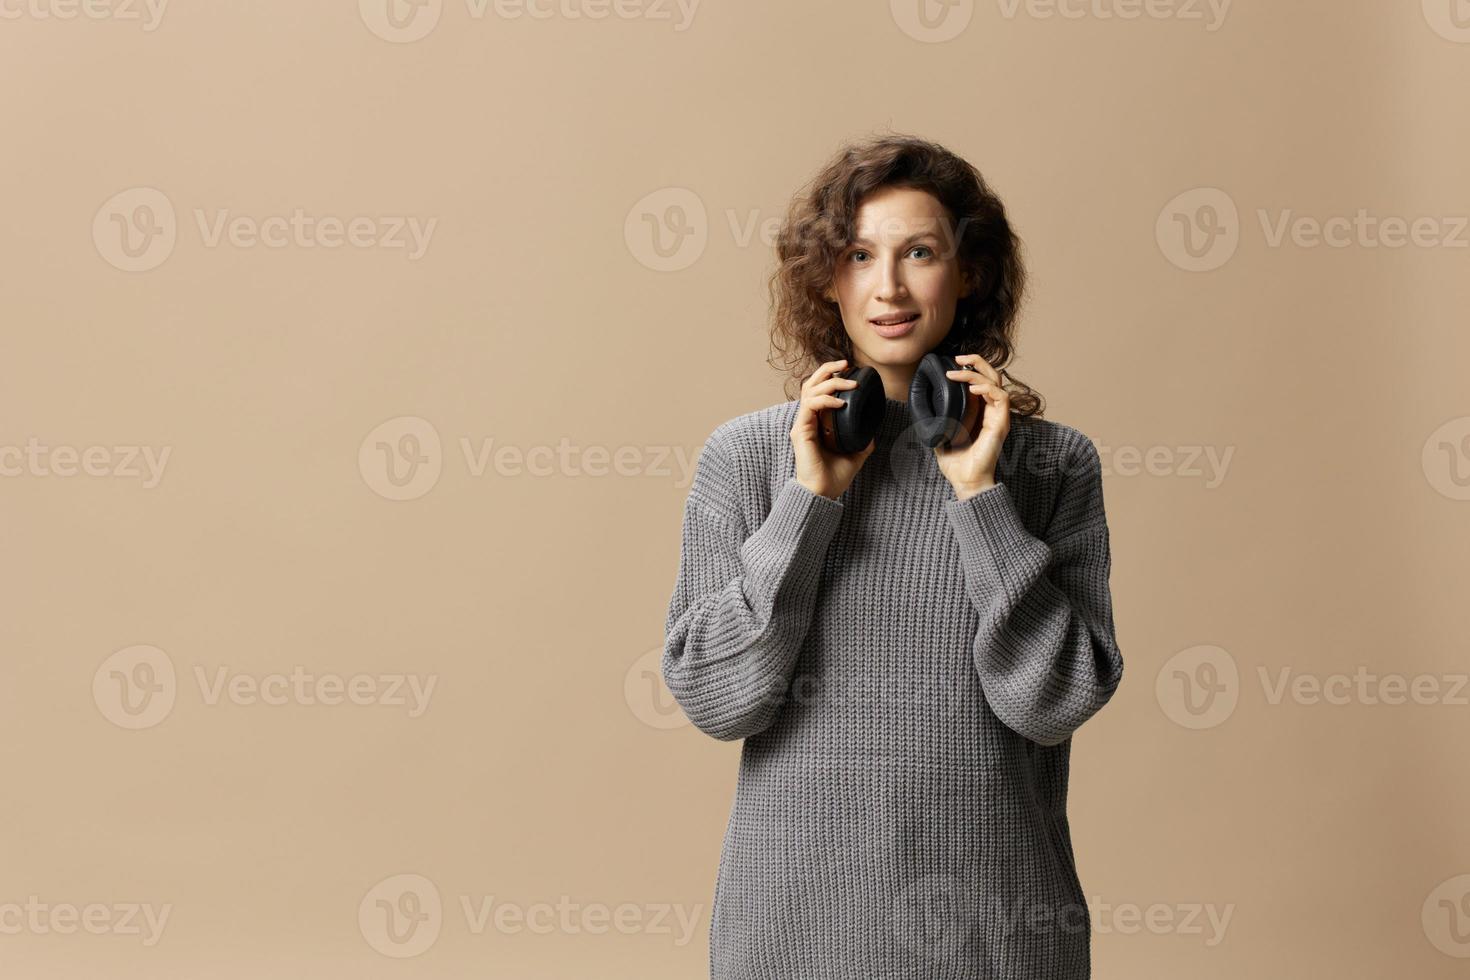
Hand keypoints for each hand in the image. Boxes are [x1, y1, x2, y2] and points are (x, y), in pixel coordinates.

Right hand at [791, 359, 877, 498]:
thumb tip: (873, 433)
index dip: (832, 376)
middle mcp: (808, 419)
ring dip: (830, 381)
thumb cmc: (833, 477)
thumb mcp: (855, 455)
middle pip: (812, 383)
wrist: (822, 493)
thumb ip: (862, 441)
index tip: (849, 371)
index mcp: (818, 422)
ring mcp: (803, 424)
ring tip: (849, 382)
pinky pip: (810, 405)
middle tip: (847, 364)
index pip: (820, 390)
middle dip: (829, 369)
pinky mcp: (800, 430)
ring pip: (810, 389)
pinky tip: (840, 401)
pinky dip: (825, 399)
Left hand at [933, 353, 1010, 500]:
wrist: (966, 482)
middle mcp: (992, 411)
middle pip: (992, 375)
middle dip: (977, 361)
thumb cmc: (957, 464)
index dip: (971, 367)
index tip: (953, 363)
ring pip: (996, 382)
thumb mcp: (942, 436)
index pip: (982, 380)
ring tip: (957, 373)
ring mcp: (998, 417)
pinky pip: (1001, 397)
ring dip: (977, 373)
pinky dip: (987, 389)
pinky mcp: (1002, 424)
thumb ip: (938, 422)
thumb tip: (923, 411)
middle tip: (958, 357)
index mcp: (980, 412)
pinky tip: (971, 389)